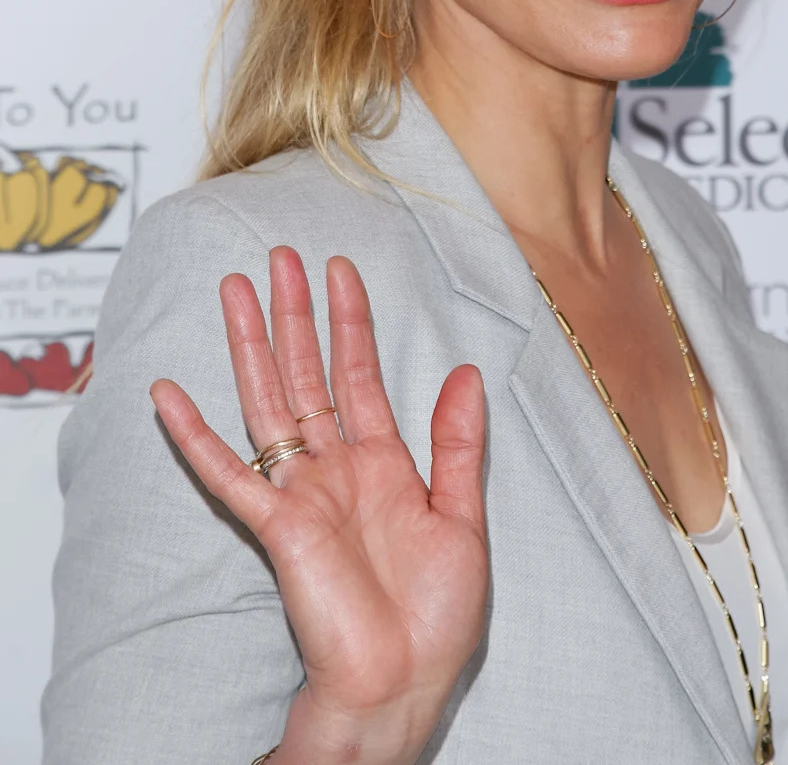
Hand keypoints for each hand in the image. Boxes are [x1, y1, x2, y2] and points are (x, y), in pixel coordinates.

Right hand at [150, 248, 487, 762]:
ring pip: (269, 402)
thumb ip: (460, 444)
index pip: (360, 373)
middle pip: (308, 373)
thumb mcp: (464, 517)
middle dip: (296, 314)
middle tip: (280, 256)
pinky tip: (168, 393)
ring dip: (252, 346)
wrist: (406, 683)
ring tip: (235, 290)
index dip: (351, 321)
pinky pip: (227, 473)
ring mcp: (302, 492)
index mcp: (383, 461)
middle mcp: (337, 466)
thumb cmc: (438, 614)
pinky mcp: (276, 526)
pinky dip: (195, 435)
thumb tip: (468, 370)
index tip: (340, 269)